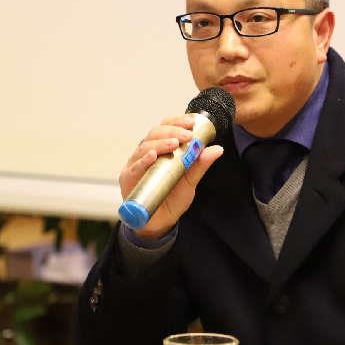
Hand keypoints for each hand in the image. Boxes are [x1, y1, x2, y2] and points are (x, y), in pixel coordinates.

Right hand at [119, 114, 223, 238]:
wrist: (160, 222)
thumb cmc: (172, 199)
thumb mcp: (190, 181)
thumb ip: (199, 165)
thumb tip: (217, 149)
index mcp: (160, 149)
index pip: (166, 127)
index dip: (177, 121)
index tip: (192, 122)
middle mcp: (146, 153)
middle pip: (154, 134)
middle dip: (171, 131)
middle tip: (186, 135)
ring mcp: (136, 165)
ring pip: (144, 147)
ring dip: (159, 143)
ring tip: (173, 143)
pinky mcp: (128, 178)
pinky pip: (134, 167)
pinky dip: (143, 161)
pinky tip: (152, 156)